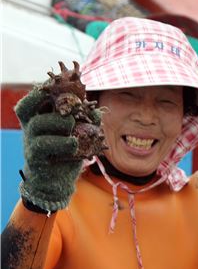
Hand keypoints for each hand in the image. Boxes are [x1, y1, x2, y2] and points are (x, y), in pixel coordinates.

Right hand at [15, 87, 83, 211]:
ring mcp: (30, 141)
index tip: (59, 86)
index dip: (43, 90)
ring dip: (61, 123)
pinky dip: (62, 142)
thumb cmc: (66, 153)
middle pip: (31, 106)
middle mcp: (30, 127)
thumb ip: (87, 121)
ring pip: (38, 123)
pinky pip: (43, 145)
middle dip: (54, 105)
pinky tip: (74, 144)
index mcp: (38, 117)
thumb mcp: (78, 133)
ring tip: (73, 129)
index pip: (33, 99)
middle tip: (71, 112)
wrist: (56, 182)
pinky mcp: (35, 157)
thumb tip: (96, 110)